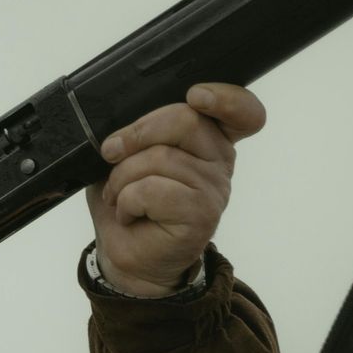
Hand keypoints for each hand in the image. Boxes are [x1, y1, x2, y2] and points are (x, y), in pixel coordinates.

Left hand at [86, 83, 265, 296]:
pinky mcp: (201, 215)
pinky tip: (129, 214)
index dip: (226, 98)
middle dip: (137, 133)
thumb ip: (135, 132)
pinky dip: (127, 200)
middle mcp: (219, 160)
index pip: (241, 111)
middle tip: (111, 152)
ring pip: (160, 157)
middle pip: (186, 120)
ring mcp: (215, 188)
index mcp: (208, 138)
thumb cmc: (129, 203)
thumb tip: (119, 126)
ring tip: (118, 196)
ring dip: (122, 177)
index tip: (197, 95)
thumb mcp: (125, 157)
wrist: (127, 257)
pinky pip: (153, 190)